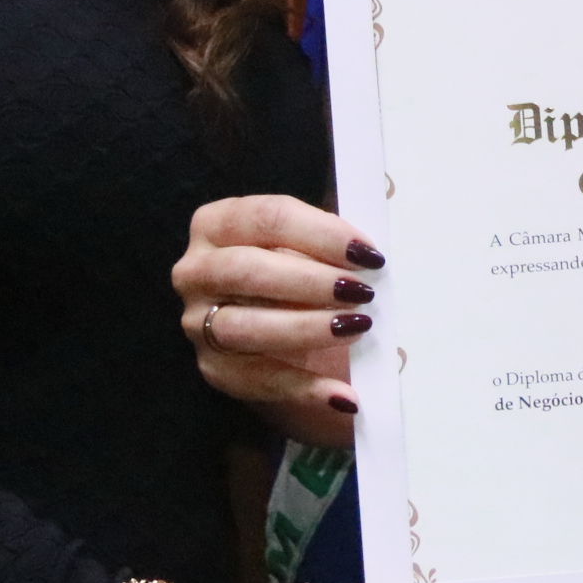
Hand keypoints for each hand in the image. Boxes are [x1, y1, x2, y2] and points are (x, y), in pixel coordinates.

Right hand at [175, 194, 379, 418]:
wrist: (292, 337)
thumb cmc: (306, 273)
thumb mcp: (319, 243)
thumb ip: (342, 222)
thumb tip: (385, 188)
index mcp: (219, 223)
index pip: (268, 217)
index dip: (321, 233)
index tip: (367, 253)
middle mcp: (196, 270)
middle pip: (247, 270)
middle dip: (310, 281)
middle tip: (362, 292)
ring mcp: (197, 321)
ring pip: (243, 327)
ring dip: (304, 328)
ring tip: (356, 328)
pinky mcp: (214, 368)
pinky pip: (255, 380)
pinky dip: (303, 388)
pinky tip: (344, 395)